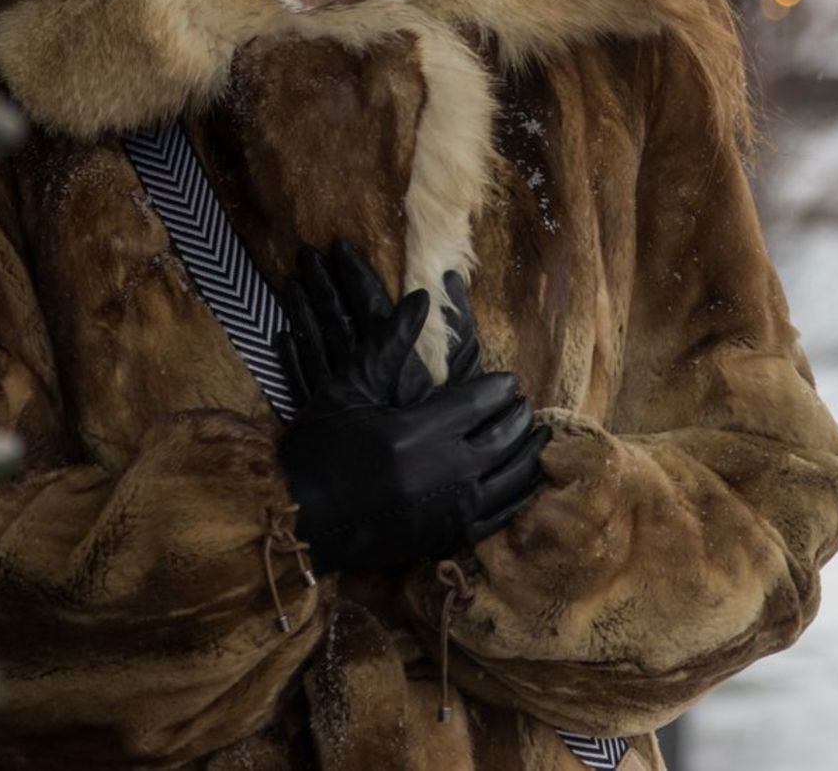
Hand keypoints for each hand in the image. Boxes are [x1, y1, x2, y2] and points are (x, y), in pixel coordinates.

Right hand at [275, 244, 549, 572]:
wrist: (299, 517)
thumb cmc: (318, 448)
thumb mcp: (348, 390)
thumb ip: (388, 345)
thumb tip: (420, 299)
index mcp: (417, 431)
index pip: (479, 403)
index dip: (499, 389)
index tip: (509, 380)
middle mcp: (442, 472)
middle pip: (502, 439)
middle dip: (518, 418)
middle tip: (524, 405)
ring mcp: (448, 510)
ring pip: (509, 478)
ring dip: (527, 455)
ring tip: (537, 437)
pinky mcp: (446, 538)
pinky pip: (499, 517)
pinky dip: (518, 497)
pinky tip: (525, 483)